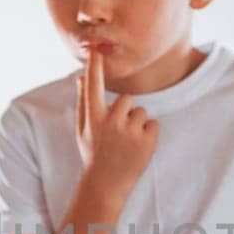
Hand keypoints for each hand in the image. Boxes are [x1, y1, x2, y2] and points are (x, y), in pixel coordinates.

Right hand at [76, 51, 157, 197]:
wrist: (106, 186)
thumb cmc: (93, 154)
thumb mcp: (82, 129)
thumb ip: (82, 101)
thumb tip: (81, 76)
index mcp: (93, 118)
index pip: (94, 86)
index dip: (95, 66)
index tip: (96, 48)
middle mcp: (111, 122)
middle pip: (126, 99)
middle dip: (125, 112)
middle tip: (117, 135)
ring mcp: (130, 132)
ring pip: (141, 112)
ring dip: (136, 124)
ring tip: (126, 144)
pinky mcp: (148, 140)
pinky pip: (153, 124)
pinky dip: (148, 134)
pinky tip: (137, 149)